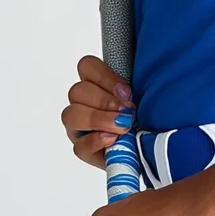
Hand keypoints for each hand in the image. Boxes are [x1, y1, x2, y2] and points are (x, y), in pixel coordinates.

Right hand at [61, 54, 136, 169]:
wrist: (143, 144)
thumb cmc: (140, 116)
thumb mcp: (138, 96)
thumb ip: (129, 90)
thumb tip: (127, 92)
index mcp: (95, 83)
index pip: (86, 66)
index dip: (104, 76)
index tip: (126, 91)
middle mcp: (82, 103)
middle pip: (77, 91)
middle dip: (104, 101)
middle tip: (126, 110)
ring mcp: (78, 127)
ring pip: (71, 115)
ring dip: (98, 119)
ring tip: (122, 125)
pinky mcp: (82, 150)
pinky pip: (79, 145)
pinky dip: (96, 141)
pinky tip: (112, 139)